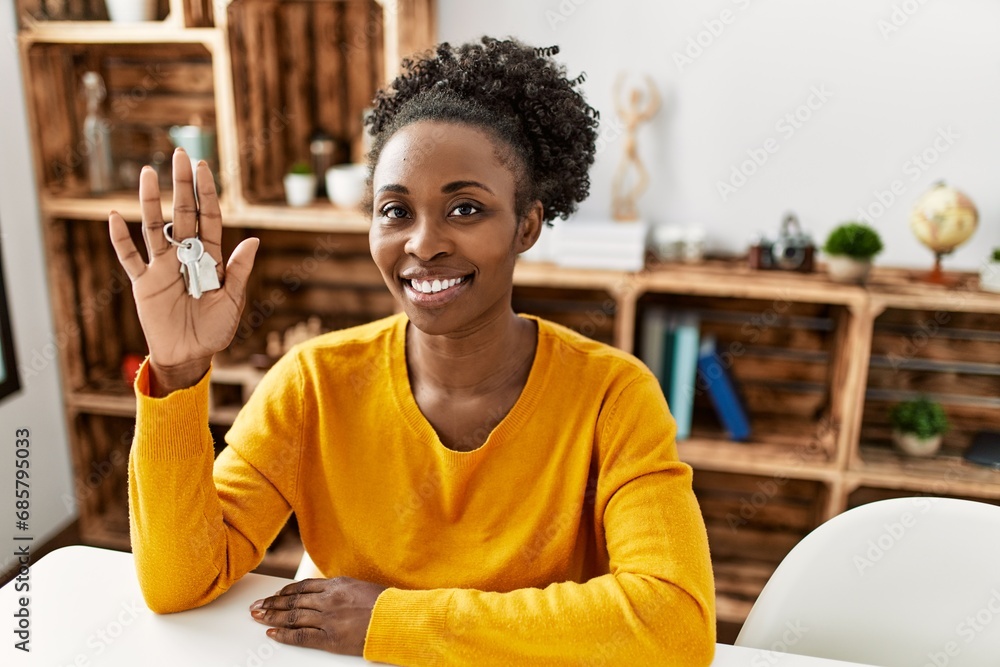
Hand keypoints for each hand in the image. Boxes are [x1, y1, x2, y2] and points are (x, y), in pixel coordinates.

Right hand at [108, 148, 258, 394]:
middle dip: (182, 186)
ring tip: (148, 172)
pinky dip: (119, 238)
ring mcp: (162, 267)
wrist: (190, 355)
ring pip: (154, 227)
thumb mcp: (233, 301)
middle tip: (181, 155)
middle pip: (182, 214)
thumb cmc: (215, 329)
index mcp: (210, 259)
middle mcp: (185, 256)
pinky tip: (112, 216)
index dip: (206, 194)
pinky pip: (129, 257)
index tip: (204, 168)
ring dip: (150, 201)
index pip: (208, 218)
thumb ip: (239, 271)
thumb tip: (254, 240)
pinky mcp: (144, 283)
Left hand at [250, 577, 387, 655]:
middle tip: (257, 607)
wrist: (396, 619)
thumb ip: (339, 590)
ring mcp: (327, 618)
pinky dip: (284, 634)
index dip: (284, 592)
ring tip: (259, 618)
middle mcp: (328, 599)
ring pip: (292, 617)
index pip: (302, 587)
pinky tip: (273, 633)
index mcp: (336, 585)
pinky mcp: (329, 637)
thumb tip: (323, 594)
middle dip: (272, 604)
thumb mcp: (359, 588)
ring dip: (272, 617)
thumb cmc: (383, 604)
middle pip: (293, 601)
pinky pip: (301, 636)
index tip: (274, 595)